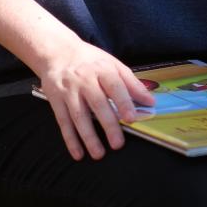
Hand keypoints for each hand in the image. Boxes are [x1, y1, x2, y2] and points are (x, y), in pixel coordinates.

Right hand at [37, 41, 156, 161]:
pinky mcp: (56, 100)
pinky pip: (63, 122)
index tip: (131, 118)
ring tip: (99, 154)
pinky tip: (78, 154)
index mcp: (102, 69)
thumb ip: (131, 83)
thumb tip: (150, 102)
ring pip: (78, 116)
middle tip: (118, 144)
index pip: (114, 85)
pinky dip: (70, 139)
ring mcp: (69, 91)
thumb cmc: (90, 61)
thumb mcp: (112, 64)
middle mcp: (84, 79)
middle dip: (108, 124)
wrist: (57, 52)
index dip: (123, 102)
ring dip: (88, 136)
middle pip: (97, 103)